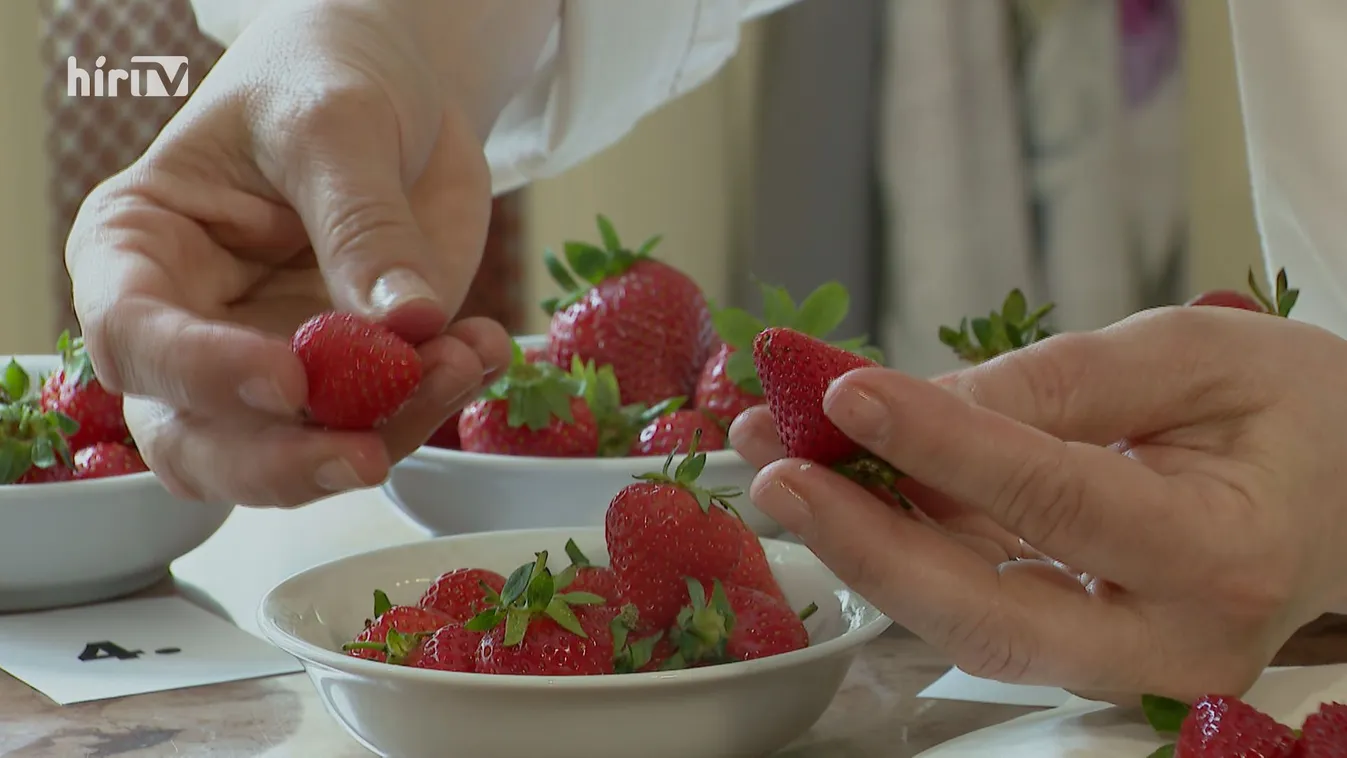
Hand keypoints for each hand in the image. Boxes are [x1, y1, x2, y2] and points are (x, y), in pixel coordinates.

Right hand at [62, 0, 528, 506]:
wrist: (399, 90)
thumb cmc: (326, 80)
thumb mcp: (337, 125)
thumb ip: (362, 224)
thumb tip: (408, 323)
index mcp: (138, 251)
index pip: (133, 337)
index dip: (201, 376)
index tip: (289, 381)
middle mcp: (189, 330)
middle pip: (198, 442)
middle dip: (285, 462)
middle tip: (369, 455)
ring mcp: (272, 364)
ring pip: (299, 453)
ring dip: (389, 429)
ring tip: (467, 356)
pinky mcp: (354, 379)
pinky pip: (386, 424)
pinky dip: (439, 402)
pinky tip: (482, 347)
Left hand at [731, 306, 1346, 702]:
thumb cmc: (1294, 413)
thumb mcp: (1196, 356)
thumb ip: (1063, 380)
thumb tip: (920, 401)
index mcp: (1222, 552)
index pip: (1054, 500)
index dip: (941, 445)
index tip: (846, 392)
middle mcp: (1170, 637)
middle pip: (988, 614)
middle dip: (867, 545)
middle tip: (774, 473)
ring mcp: (1122, 662)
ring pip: (965, 623)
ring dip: (862, 544)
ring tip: (778, 461)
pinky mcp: (1082, 652)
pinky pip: (975, 601)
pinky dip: (899, 543)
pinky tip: (836, 481)